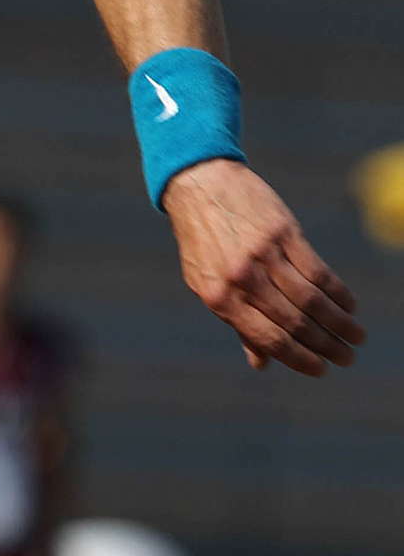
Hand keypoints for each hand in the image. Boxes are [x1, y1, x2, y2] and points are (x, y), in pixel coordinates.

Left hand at [163, 160, 363, 376]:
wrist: (200, 186)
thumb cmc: (202, 242)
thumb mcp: (205, 284)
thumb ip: (236, 322)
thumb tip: (261, 363)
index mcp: (220, 299)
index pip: (269, 338)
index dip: (299, 359)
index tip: (321, 370)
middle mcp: (243, 280)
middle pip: (295, 321)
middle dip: (326, 345)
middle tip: (347, 358)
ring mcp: (265, 255)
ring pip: (311, 298)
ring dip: (339, 321)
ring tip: (355, 336)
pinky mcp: (284, 232)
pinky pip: (318, 269)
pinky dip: (337, 290)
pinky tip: (349, 304)